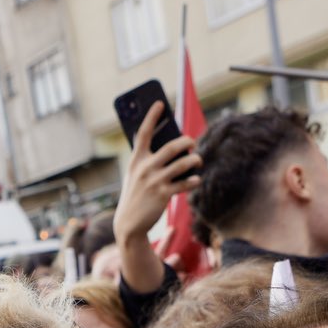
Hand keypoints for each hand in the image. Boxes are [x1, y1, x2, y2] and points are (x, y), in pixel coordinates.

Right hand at [115, 103, 202, 241]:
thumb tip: (172, 148)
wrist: (128, 223)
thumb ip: (148, 160)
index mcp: (136, 160)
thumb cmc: (135, 195)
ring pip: (182, 164)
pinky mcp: (163, 195)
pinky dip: (193, 180)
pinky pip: (185, 183)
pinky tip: (196, 179)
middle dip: (186, 142)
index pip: (144, 133)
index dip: (152, 116)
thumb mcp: (135, 175)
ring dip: (195, 160)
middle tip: (191, 143)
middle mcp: (145, 168)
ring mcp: (154, 181)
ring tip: (198, 161)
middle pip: (171, 146)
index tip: (160, 103)